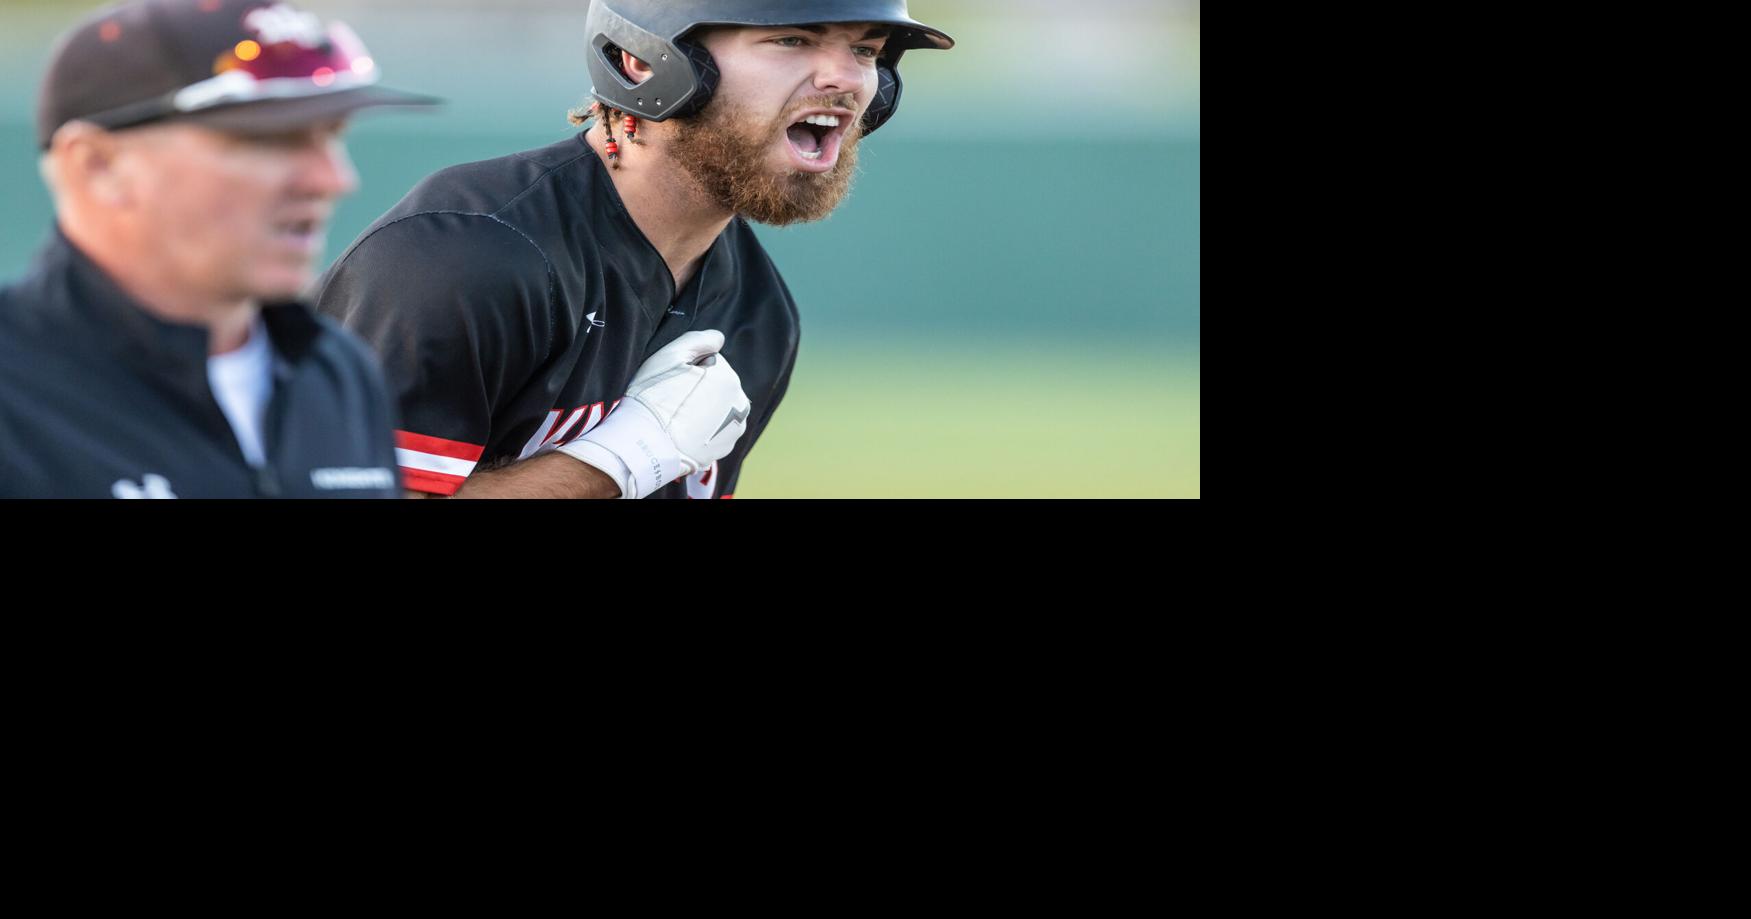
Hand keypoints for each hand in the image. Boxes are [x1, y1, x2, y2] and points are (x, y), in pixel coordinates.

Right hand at [556, 330, 750, 498]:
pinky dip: (704, 430)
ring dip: (704, 408)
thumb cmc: (654, 397)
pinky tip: (684, 432)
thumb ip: (700, 339)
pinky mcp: (725, 448)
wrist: (645, 444)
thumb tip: (719, 338)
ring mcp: (734, 430)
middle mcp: (740, 405)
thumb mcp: (670, 355)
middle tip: (673, 399)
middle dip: (700, 388)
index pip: (711, 363)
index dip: (690, 368)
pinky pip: (716, 431)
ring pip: (719, 408)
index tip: (673, 381)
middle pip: (717, 386)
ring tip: (678, 417)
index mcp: (729, 379)